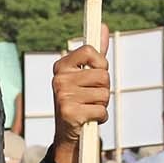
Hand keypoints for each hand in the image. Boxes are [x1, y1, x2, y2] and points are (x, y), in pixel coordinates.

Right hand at [50, 41, 109, 162]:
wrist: (67, 134)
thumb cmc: (80, 100)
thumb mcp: (85, 76)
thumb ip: (96, 54)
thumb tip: (104, 28)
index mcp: (61, 66)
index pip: (91, 51)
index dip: (101, 64)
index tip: (96, 73)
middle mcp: (59, 79)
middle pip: (103, 75)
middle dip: (104, 89)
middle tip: (91, 97)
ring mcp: (63, 95)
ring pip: (104, 94)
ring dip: (102, 104)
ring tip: (88, 108)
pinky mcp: (69, 113)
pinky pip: (101, 110)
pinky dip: (100, 117)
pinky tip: (88, 119)